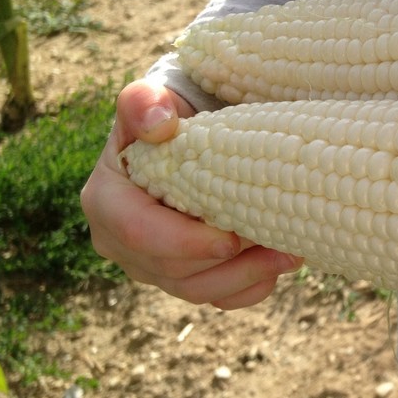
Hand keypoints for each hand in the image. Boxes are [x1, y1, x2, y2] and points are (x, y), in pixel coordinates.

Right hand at [80, 78, 300, 308]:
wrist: (182, 138)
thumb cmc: (164, 118)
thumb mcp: (149, 100)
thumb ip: (143, 102)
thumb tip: (159, 124)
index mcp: (106, 202)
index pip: (139, 234)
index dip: (186, 242)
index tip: (232, 238)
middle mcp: (121, 243)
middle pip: (174, 271)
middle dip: (228, 263)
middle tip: (281, 242)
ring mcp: (152, 266)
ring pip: (198, 290)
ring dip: (248, 277)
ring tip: (291, 254)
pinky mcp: (182, 277)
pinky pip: (217, 298)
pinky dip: (251, 288)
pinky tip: (280, 266)